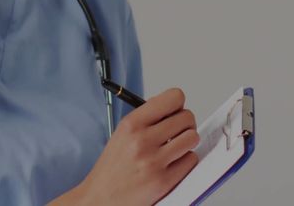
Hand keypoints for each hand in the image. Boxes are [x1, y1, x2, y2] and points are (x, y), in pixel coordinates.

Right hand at [77, 87, 199, 204]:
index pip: (173, 98)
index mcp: (131, 124)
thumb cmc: (112, 168)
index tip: (174, 112)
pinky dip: (185, 162)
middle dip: (184, 125)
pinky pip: (191, 160)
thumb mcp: (122, 133)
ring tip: (175, 148)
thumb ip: (146, 118)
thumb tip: (172, 106)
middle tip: (176, 133)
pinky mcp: (163, 181)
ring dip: (187, 143)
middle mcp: (142, 140)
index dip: (178, 105)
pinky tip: (172, 164)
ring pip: (192, 138)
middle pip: (187, 117)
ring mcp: (154, 161)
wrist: (101, 198)